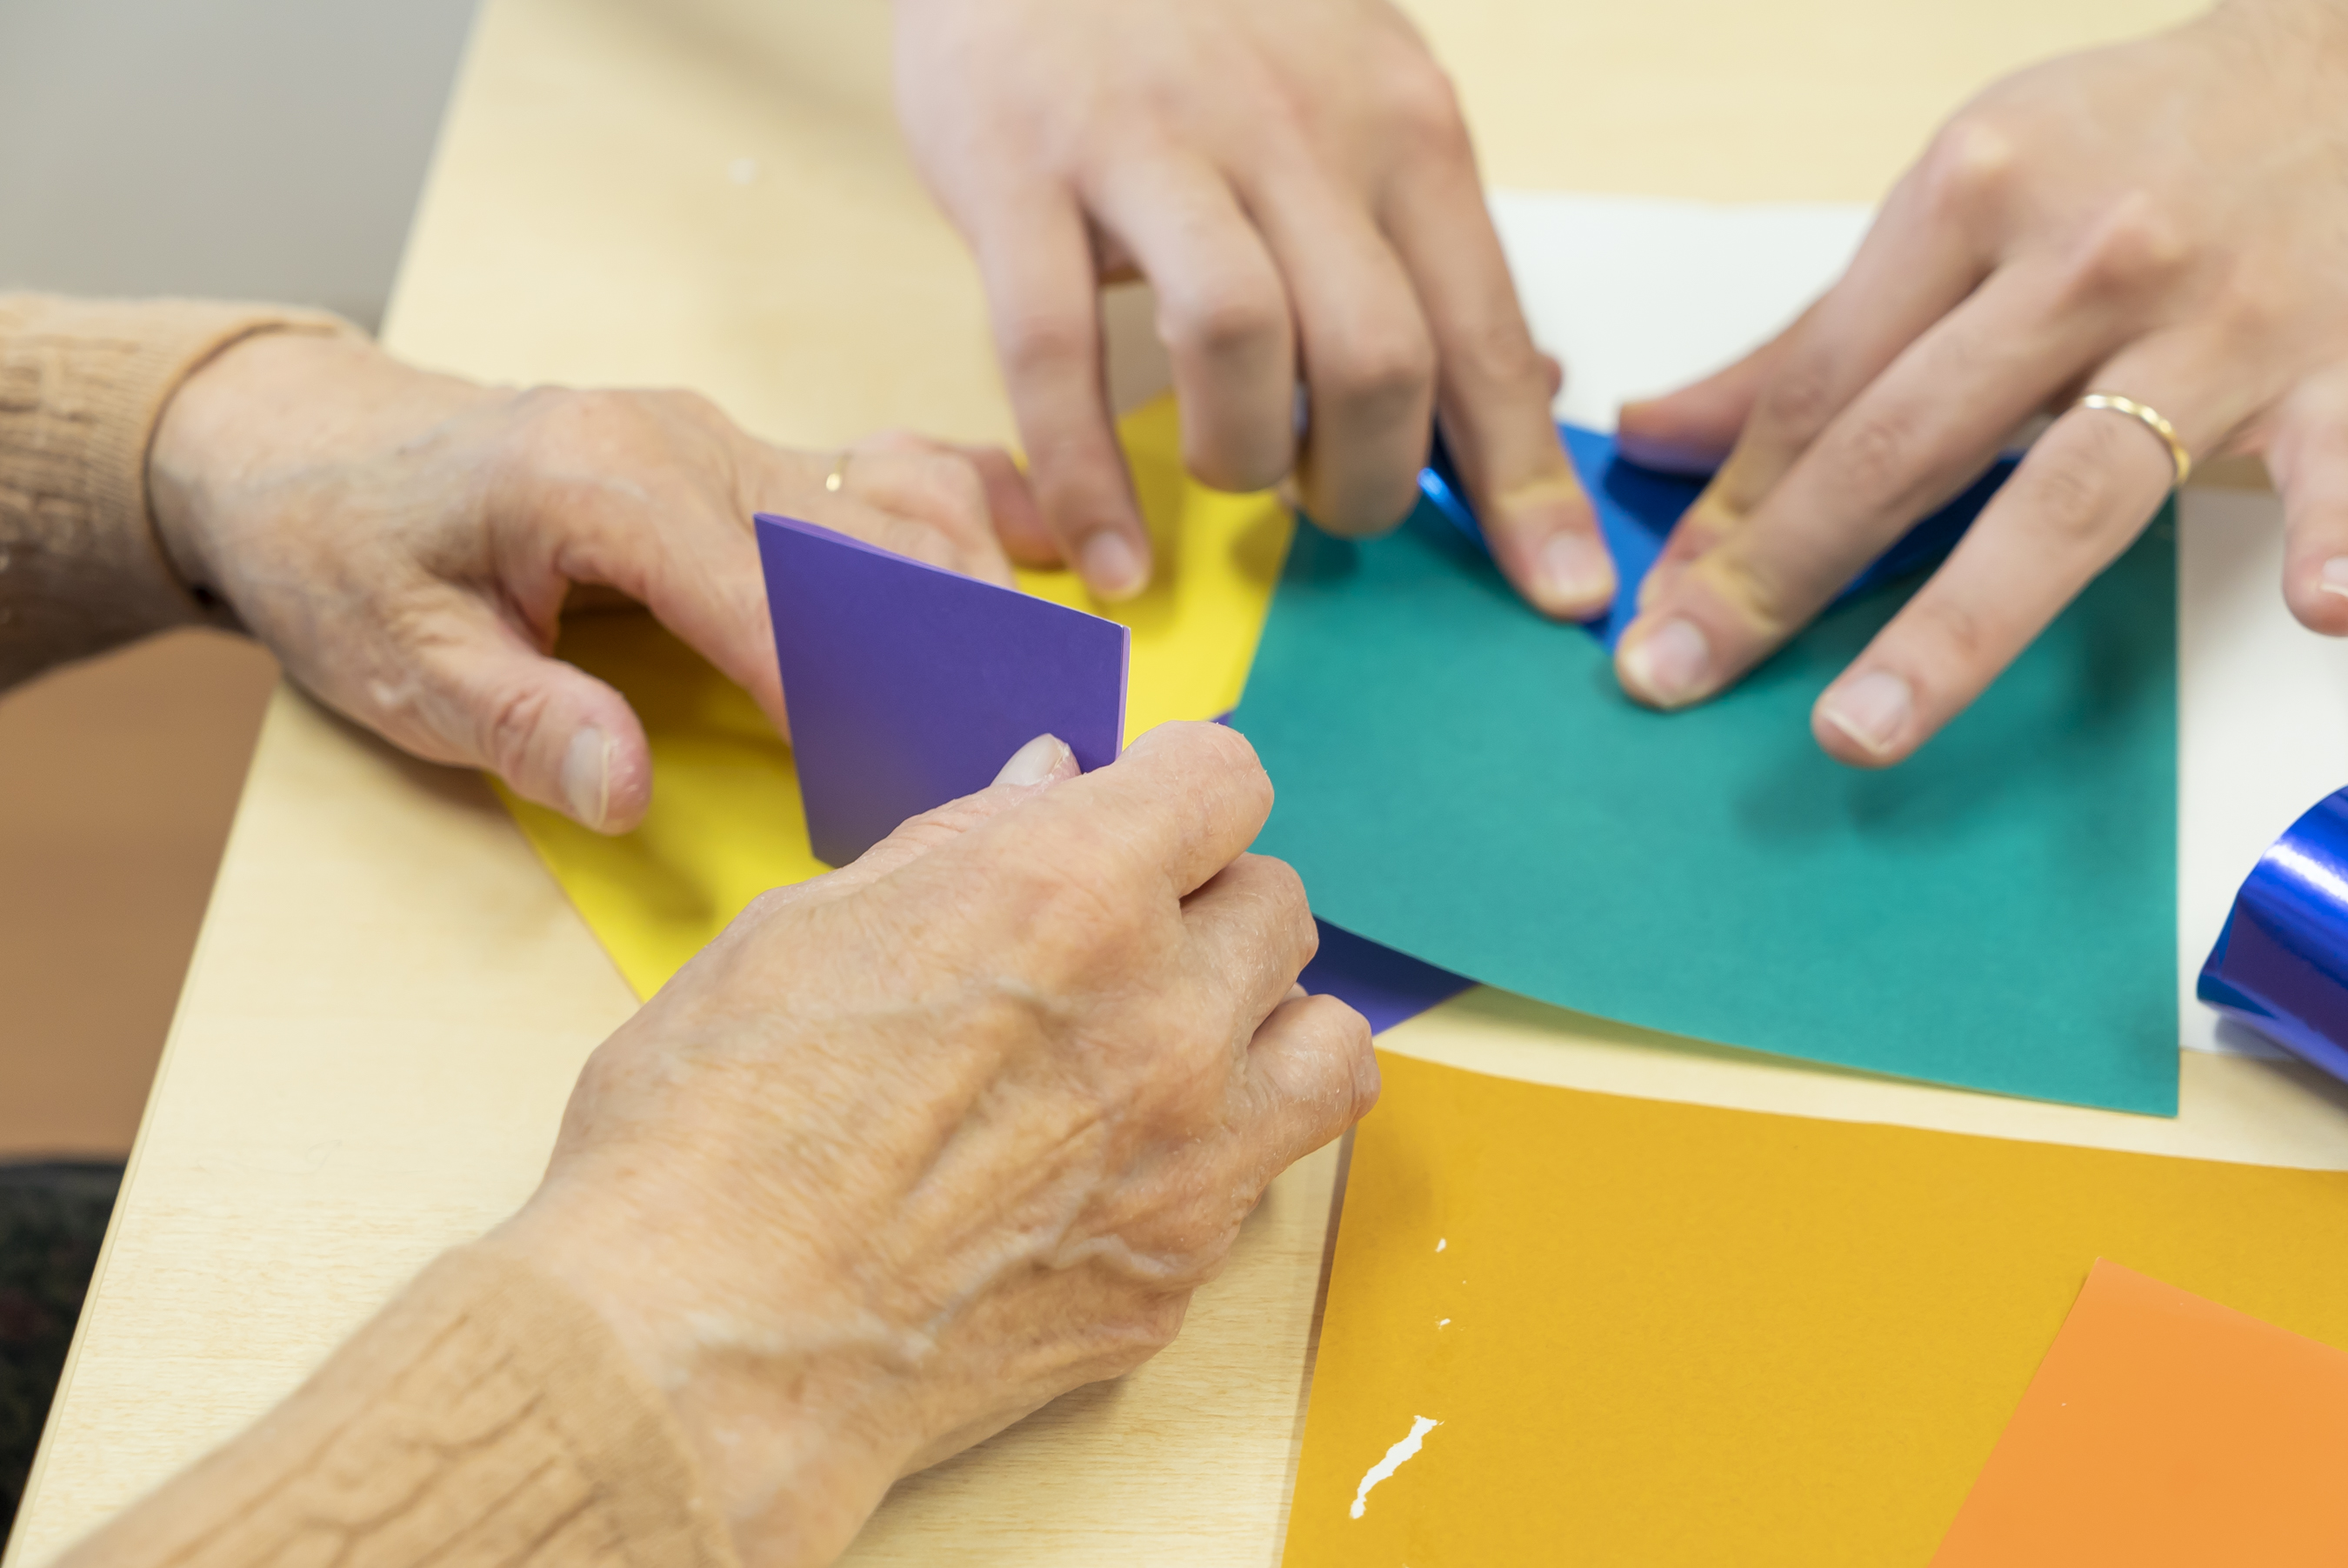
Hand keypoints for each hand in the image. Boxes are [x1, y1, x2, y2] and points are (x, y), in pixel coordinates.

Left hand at [148, 330, 1022, 828]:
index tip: (898, 783)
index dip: (834, 698)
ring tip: (1029, 688)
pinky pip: (882, 471)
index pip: (761, 599)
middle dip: (933, 653)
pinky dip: (963, 513)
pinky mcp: (743, 454)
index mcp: (600, 479)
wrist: (307, 447)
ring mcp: (725, 437)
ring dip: (965, 592)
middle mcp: (685, 438)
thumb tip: (629, 787)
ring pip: (893, 500)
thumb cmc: (349, 554)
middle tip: (1001, 751)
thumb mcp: (399, 660)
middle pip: (860, 544)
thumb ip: (521, 721)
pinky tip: (1039, 556)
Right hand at [485, 722, 1377, 1566]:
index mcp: (1068, 896)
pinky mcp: (1177, 1273)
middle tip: (1123, 937)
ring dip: (1262, 1021)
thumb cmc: (708, 1134)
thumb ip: (961, 845)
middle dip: (1204, 902)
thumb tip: (1047, 784)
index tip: (1145, 812)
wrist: (697, 1356)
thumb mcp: (806, 928)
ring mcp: (1189, 1158)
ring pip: (1328, 1042)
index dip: (1175, 787)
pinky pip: (1260, 1179)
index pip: (1226, 780)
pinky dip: (1215, 1152)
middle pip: (1280, 903)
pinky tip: (1115, 1162)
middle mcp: (1162, 1019)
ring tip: (1172, 1042)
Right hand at [894, 0, 1612, 617]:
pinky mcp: (1019, 169)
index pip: (1485, 333)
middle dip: (1368, 483)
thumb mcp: (1357, 104)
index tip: (1561, 592)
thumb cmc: (1211, 34)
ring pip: (1237, 343)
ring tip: (1229, 474)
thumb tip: (1530, 392)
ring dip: (1243, 460)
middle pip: (1378, 357)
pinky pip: (1054, 351)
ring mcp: (1150, 145)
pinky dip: (1086, 478)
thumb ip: (1428, 251)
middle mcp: (1292, 131)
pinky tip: (1107, 557)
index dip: (1525, 483)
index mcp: (1400, 125)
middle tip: (1330, 502)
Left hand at [1611, 0, 2347, 764]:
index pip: (1821, 389)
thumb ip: (1813, 336)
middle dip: (1779, 572)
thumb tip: (1657, 434)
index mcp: (1972, 192)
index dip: (1729, 508)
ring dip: (1954, 625)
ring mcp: (2215, 322)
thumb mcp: (1958, 196)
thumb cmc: (2129, 143)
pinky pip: (2336, 466)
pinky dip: (2341, 538)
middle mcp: (2084, 257)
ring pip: (2065, 494)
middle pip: (1904, 446)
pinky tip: (2323, 611)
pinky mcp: (2339, 373)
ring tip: (1860, 726)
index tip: (1664, 603)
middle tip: (1681, 670)